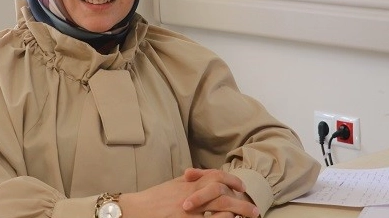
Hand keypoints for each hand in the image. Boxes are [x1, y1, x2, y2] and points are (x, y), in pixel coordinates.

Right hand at [118, 168, 259, 217]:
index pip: (217, 177)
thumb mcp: (173, 184)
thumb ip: (190, 181)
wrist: (133, 209)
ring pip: (219, 208)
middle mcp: (191, 195)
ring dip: (236, 213)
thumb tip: (203, 176)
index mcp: (189, 184)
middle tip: (254, 211)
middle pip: (223, 195)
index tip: (242, 187)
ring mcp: (188, 211)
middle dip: (241, 203)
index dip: (233, 181)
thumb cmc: (153, 198)